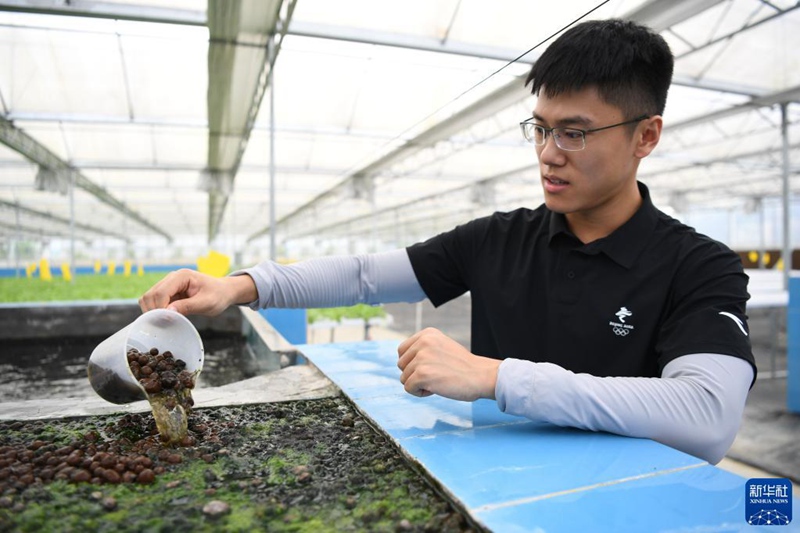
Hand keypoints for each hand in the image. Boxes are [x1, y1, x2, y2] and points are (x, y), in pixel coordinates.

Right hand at [138, 269, 256, 315]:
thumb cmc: (218, 295)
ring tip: (165, 322)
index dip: (160, 308)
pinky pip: (155, 302)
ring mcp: (169, 285)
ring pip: (149, 298)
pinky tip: (166, 319)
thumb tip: (168, 312)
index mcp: (181, 276)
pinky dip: (156, 311)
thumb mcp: (206, 303)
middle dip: (153, 311)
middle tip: (163, 324)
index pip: (161, 292)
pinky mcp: (169, 293)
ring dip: (153, 311)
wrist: (224, 292)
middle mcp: (172, 278)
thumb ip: (188, 306)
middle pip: (150, 295)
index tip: (166, 321)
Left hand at [397, 327, 499, 400]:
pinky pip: (408, 389)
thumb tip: (402, 361)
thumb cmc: (463, 366)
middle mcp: (423, 342)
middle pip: (401, 365)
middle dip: (414, 374)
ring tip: (438, 381)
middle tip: (436, 375)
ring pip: (404, 378)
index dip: (412, 364)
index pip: (402, 351)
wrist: (481, 376)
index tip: (430, 367)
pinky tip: (436, 389)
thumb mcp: (442, 346)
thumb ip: (423, 349)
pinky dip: (420, 393)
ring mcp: (421, 358)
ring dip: (418, 384)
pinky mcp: (422, 374)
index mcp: (427, 334)